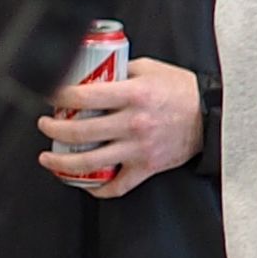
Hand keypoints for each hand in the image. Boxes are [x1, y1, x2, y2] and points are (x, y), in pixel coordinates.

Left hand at [41, 57, 204, 193]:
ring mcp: (139, 149)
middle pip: (79, 133)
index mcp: (133, 94)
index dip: (58, 97)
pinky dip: (97, 188)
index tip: (49, 96)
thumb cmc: (180, 90)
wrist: (211, 115)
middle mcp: (133, 123)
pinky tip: (83, 183)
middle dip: (53, 130)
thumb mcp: (148, 69)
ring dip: (62, 164)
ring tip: (48, 159)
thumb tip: (90, 72)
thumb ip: (119, 71)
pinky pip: (116, 186)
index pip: (83, 96)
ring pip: (90, 164)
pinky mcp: (147, 167)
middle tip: (45, 125)